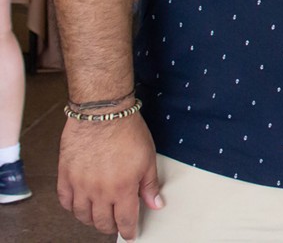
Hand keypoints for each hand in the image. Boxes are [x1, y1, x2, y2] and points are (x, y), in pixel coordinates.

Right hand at [58, 115, 163, 239]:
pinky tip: (79, 204)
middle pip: (102, 221)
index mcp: (122, 189)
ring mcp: (79, 184)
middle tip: (115, 225)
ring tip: (98, 216)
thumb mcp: (148, 159)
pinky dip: (72, 207)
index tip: (130, 235)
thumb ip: (149, 185)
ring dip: (91, 219)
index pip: (125, 220)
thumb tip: (156, 204)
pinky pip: (65, 200)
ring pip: (82, 215)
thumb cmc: (127, 132)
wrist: (102, 113)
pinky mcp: (65, 175)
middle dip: (110, 227)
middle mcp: (99, 191)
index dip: (128, 231)